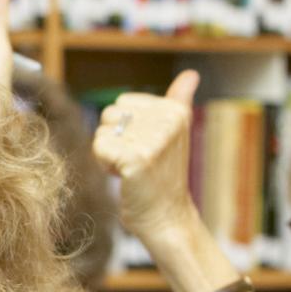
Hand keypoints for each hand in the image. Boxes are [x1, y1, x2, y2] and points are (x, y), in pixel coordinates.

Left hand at [91, 70, 200, 244]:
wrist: (166, 217)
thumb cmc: (163, 177)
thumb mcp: (174, 134)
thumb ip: (179, 101)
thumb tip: (191, 74)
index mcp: (176, 110)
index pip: (123, 102)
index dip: (126, 127)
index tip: (145, 147)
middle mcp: (168, 120)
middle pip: (110, 114)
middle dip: (116, 139)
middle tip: (137, 160)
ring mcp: (154, 139)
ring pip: (102, 131)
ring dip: (109, 153)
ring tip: (132, 169)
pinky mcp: (137, 158)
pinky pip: (99, 147)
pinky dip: (104, 164)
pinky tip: (124, 177)